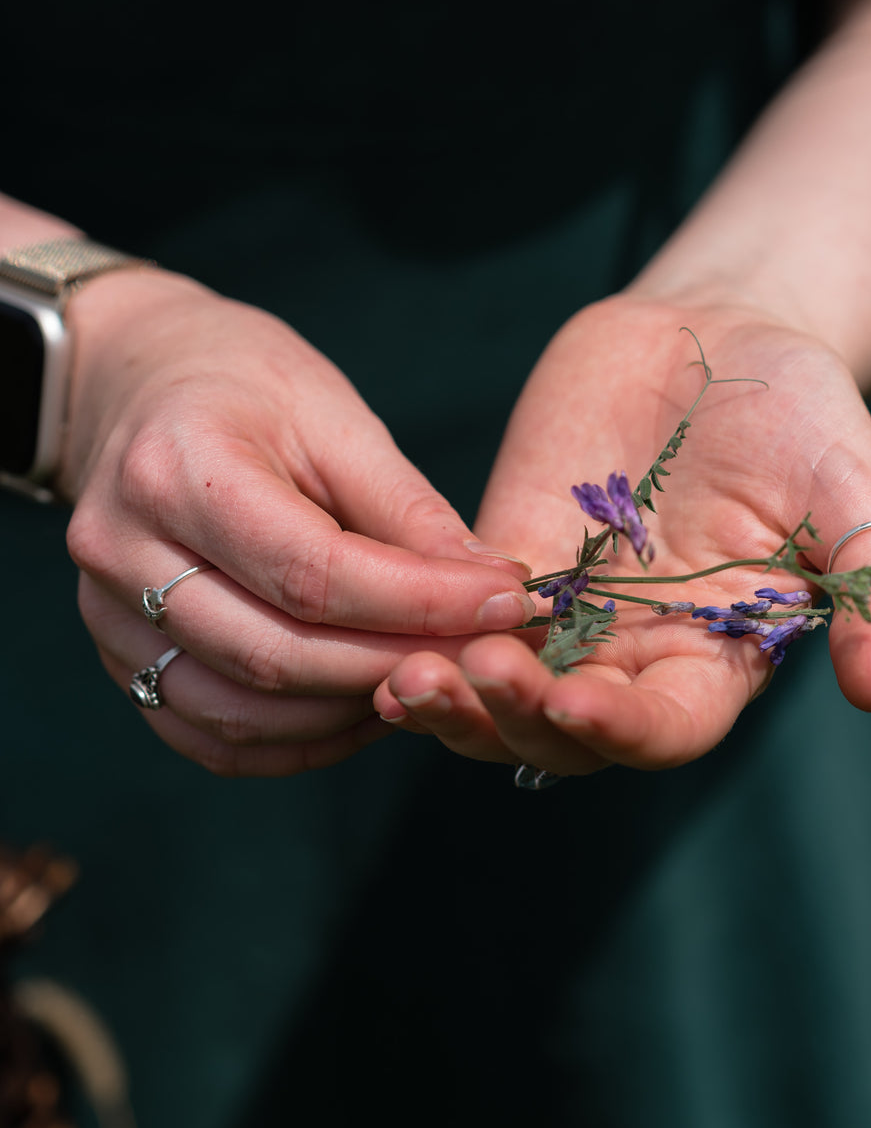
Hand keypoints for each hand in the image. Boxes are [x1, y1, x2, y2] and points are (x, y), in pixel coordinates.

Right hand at [62, 269, 531, 775]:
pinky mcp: (116, 658)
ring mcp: (104, 615)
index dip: (420, 604)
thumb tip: (492, 591)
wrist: (136, 384)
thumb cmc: (243, 386)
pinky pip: (209, 736)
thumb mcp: (334, 415)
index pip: (311, 574)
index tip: (508, 604)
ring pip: (241, 712)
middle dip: (396, 666)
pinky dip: (296, 743)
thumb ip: (407, 512)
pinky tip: (361, 708)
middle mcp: (122, 550)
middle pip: (275, 656)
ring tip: (429, 679)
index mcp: (176, 468)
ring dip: (350, 714)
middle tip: (484, 656)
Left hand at [373, 295, 870, 772]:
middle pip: (560, 734)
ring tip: (404, 682)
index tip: (574, 705)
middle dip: (510, 720)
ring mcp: (564, 613)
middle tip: (464, 683)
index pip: (663, 730)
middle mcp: (634, 654)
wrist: (723, 333)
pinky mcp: (505, 558)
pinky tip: (377, 625)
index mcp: (717, 659)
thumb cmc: (806, 415)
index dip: (618, 732)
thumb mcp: (858, 493)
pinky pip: (453, 615)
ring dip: (451, 700)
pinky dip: (418, 630)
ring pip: (495, 691)